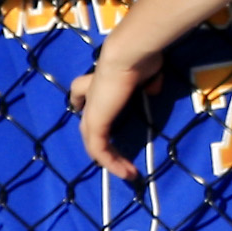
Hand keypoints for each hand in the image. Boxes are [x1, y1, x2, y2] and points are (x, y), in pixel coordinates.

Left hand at [69, 45, 163, 180]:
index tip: (80, 107)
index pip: (80, 91)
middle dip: (97, 142)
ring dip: (109, 161)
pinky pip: (100, 149)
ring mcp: (92, 112)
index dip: (80, 99)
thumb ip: (149, 82)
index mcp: (99, 81)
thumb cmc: (140, 59)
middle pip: (86, 123)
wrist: (127, 57)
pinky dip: (111, 163)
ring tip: (127, 174)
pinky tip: (125, 173)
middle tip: (113, 158)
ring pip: (92, 142)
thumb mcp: (148, 72)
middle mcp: (90, 97)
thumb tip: (152, 89)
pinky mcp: (96, 124)